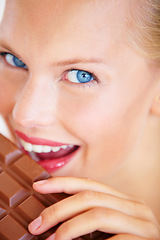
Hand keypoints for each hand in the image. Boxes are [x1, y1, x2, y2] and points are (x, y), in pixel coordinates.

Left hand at [28, 177, 159, 239]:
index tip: (39, 186)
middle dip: (59, 209)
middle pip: (90, 197)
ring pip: (97, 215)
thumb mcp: (108, 224)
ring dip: (69, 227)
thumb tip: (56, 212)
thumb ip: (91, 214)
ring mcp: (143, 223)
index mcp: (124, 200)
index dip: (62, 183)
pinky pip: (113, 239)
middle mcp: (135, 206)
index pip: (90, 184)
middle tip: (37, 224)